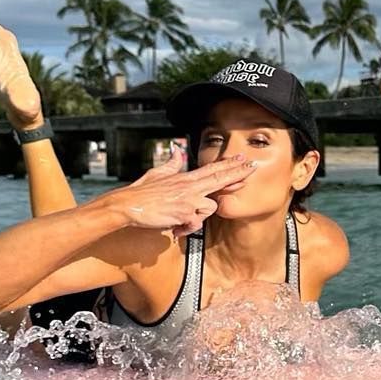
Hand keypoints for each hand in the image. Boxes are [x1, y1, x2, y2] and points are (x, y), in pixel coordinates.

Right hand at [118, 151, 252, 232]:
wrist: (128, 204)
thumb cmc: (141, 192)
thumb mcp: (157, 173)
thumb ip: (171, 164)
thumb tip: (176, 150)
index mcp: (185, 178)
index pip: (212, 169)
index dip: (228, 165)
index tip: (243, 160)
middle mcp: (189, 186)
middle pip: (219, 178)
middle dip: (237, 173)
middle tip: (252, 167)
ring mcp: (187, 199)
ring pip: (210, 208)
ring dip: (197, 218)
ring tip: (180, 221)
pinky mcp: (183, 213)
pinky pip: (196, 223)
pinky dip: (185, 229)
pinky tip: (175, 228)